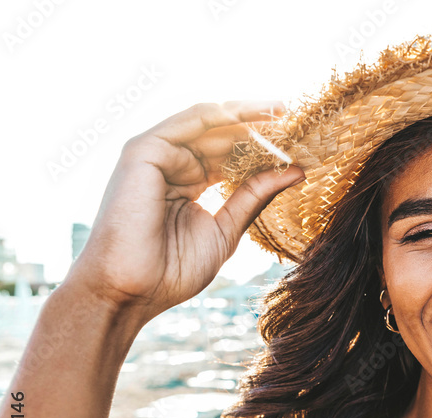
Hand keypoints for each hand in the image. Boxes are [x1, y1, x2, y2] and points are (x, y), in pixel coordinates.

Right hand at [66, 101, 303, 320]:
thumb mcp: (226, 229)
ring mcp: (156, 154)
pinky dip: (225, 118)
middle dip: (261, 128)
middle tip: (299, 121)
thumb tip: (296, 170)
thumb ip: (255, 196)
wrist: (131, 291)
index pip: (231, 156)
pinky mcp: (145, 150)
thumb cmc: (171, 271)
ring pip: (210, 123)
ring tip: (283, 114)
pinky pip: (192, 121)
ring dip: (248, 116)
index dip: (265, 150)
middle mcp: (172, 164)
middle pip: (223, 135)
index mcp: (188, 183)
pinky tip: (255, 119)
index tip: (300, 146)